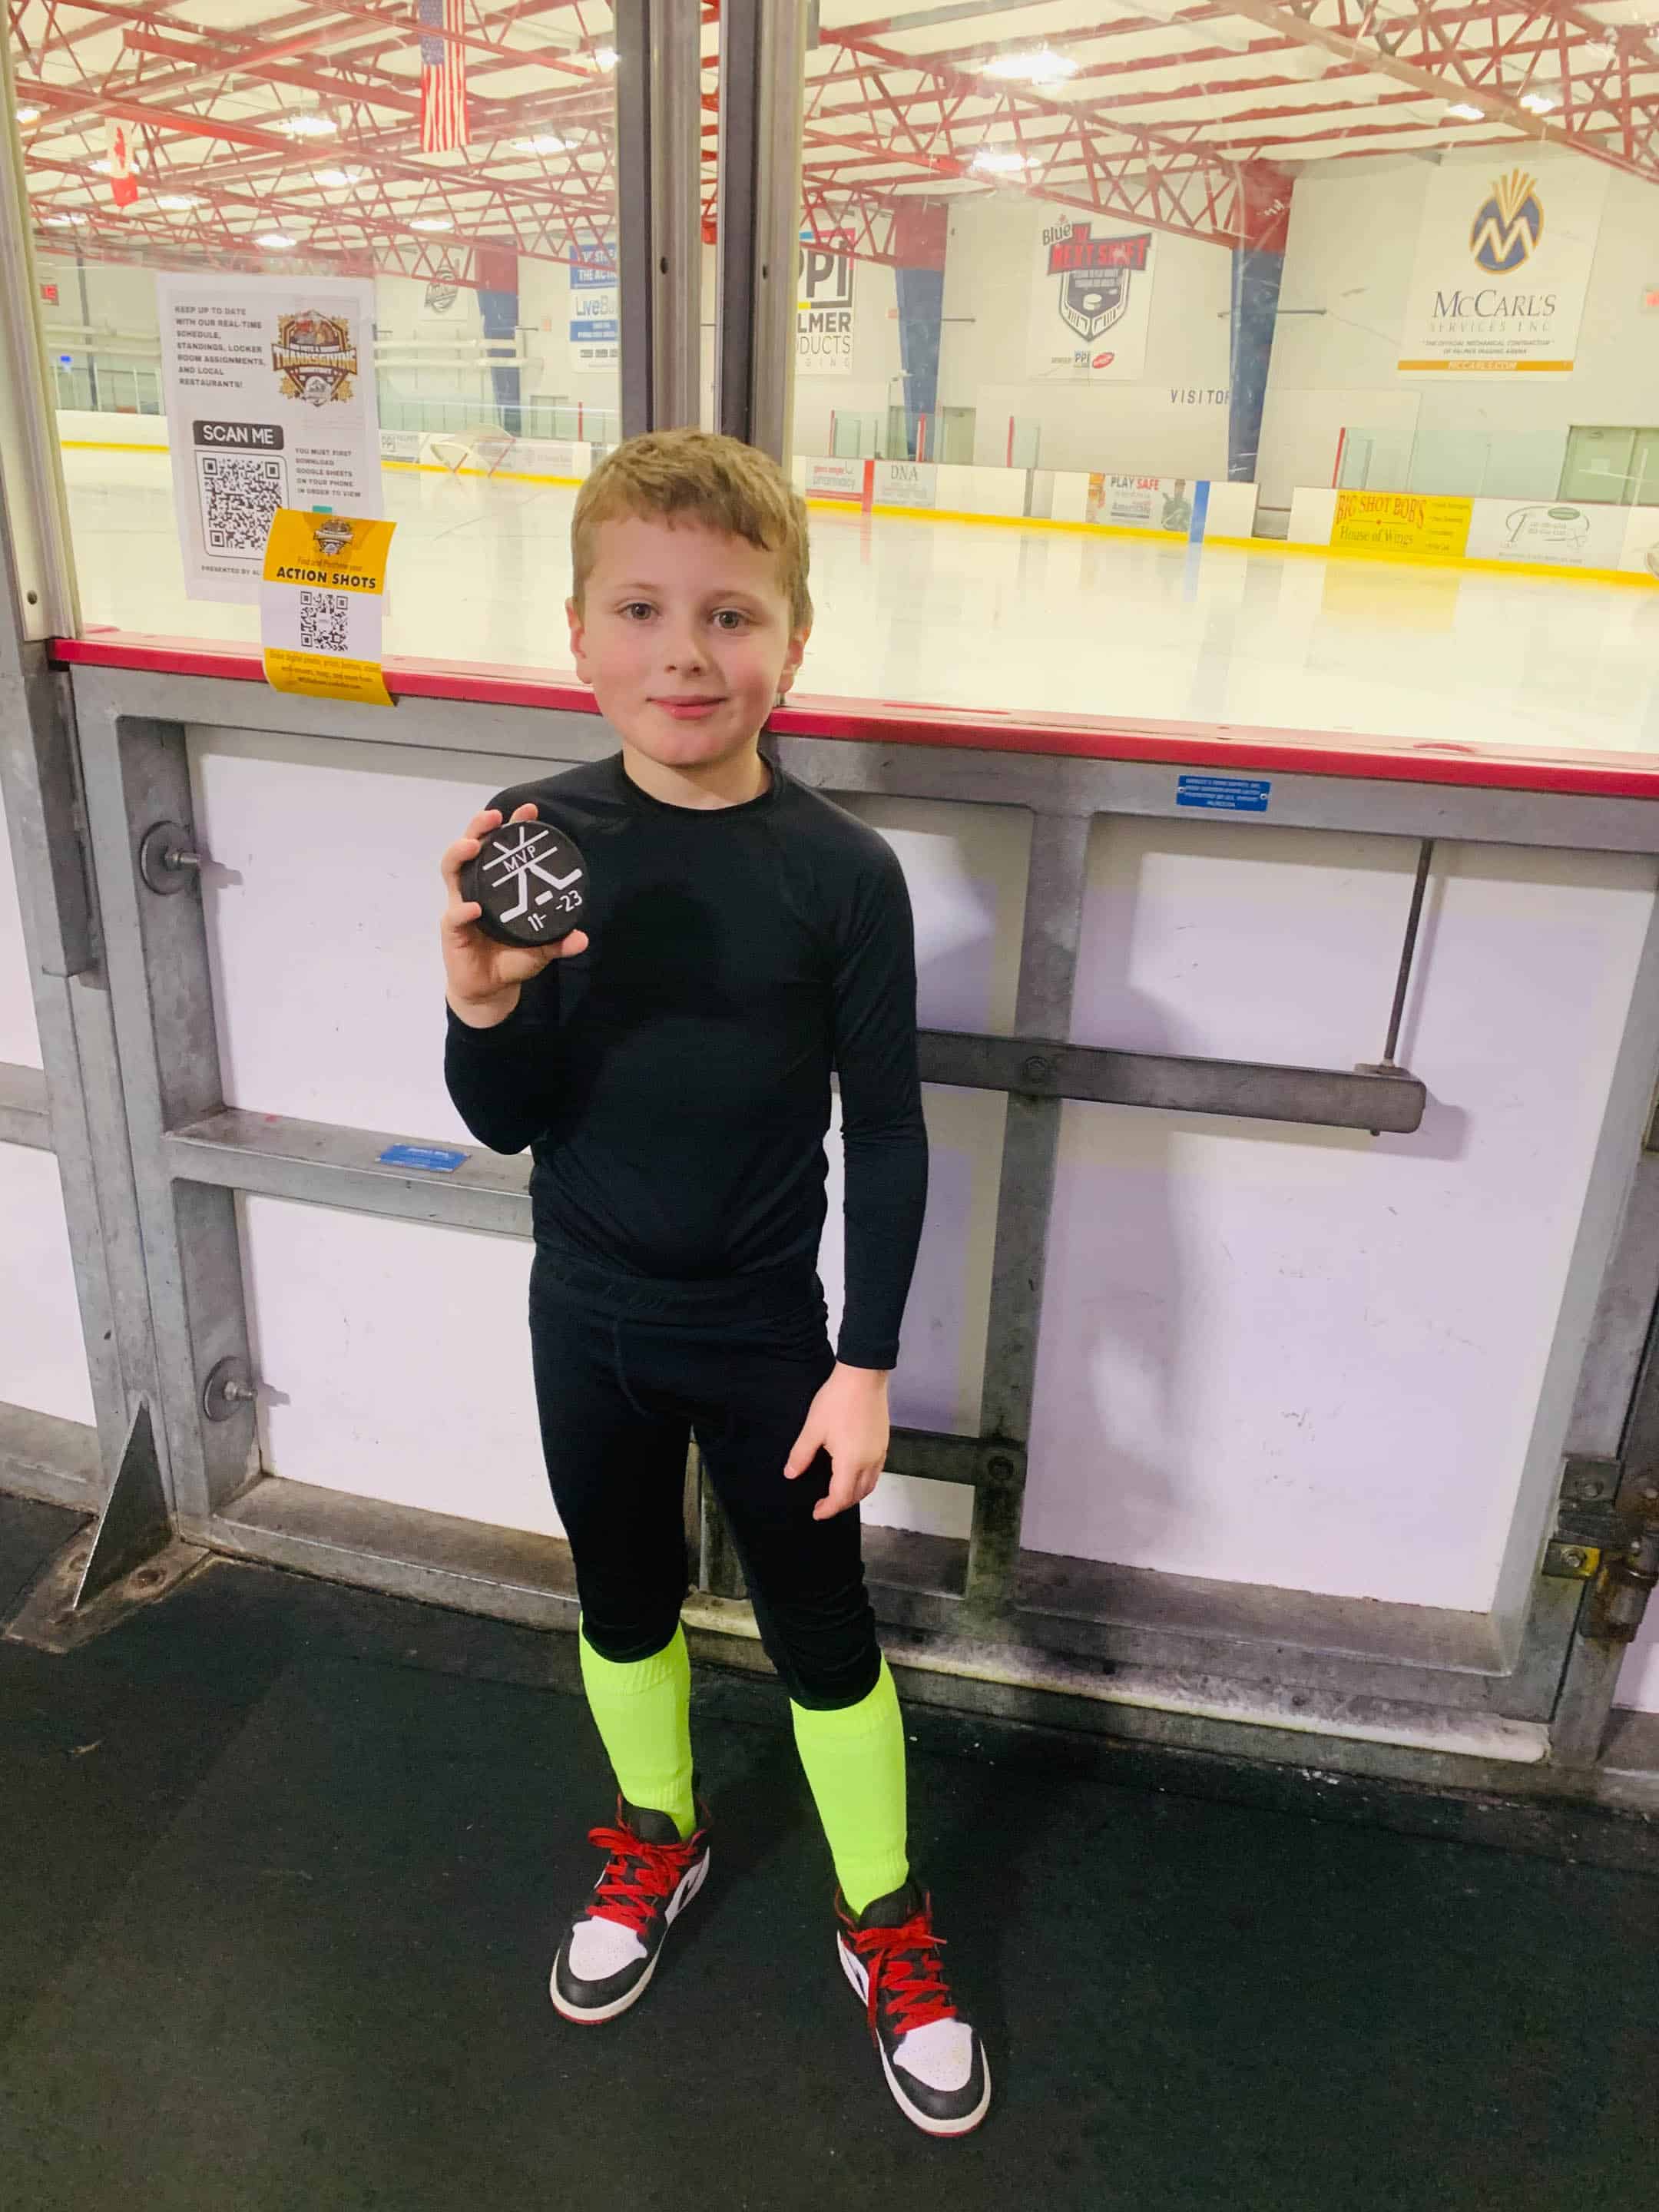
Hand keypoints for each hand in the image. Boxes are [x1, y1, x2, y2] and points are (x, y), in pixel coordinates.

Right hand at [440, 804, 589, 1024]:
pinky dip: (463, 910)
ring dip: (460, 854)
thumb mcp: (540, 949)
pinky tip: (475, 907)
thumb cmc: (511, 960)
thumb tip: (582, 938)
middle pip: (470, 850)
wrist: (490, 989)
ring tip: (474, 846)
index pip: (502, 850)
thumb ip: (558, 941)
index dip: (513, 829)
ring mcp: (461, 907)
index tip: (529, 810)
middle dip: (479, 828)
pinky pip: (454, 916)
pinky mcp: (452, 930)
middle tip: (494, 816)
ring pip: (452, 871)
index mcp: (497, 887)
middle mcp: (475, 889)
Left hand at [784, 1364, 889, 1520]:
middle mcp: (869, 1462)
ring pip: (870, 1484)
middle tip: (824, 1504)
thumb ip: (801, 1454)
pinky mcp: (883, 1442)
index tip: (816, 1512)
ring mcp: (879, 1452)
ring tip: (838, 1492)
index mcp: (851, 1462)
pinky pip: (876, 1471)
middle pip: (858, 1495)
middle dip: (841, 1504)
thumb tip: (791, 1473)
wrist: (863, 1376)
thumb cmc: (838, 1400)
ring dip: (854, 1494)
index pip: (840, 1497)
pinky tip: (853, 1472)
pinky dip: (864, 1480)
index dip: (828, 1509)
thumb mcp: (813, 1428)